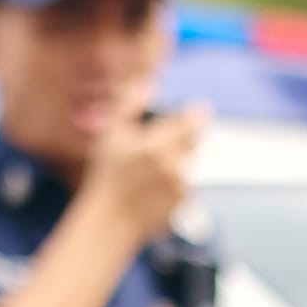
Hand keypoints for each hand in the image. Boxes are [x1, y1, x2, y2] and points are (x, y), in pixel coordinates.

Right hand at [82, 105, 207, 249]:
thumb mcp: (110, 136)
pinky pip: (188, 185)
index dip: (197, 115)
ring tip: (151, 172)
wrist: (110, 221)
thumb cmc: (106, 176)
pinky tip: (154, 190)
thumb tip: (147, 85)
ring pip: (190, 164)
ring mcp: (180, 187)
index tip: (199, 110)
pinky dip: (176, 183)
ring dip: (178, 162)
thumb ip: (128, 106)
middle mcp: (172, 166)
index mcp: (156, 145)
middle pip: (194, 142)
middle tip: (160, 146)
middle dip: (184, 139)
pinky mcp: (184, 203)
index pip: (192, 123)